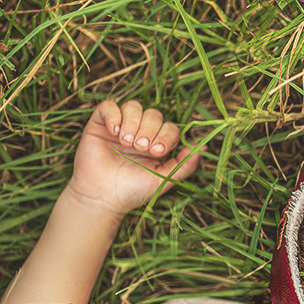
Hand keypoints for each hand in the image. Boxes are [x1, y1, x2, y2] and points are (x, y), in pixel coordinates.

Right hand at [68, 99, 200, 215]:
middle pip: (154, 114)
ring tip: (127, 142)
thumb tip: (203, 147)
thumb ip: (184, 165)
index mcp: (158, 144)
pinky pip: (109, 106)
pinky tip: (114, 131)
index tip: (156, 152)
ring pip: (134, 107)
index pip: (170, 127)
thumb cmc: (133, 191)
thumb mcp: (163, 180)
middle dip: (150, 130)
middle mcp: (141, 132)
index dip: (166, 135)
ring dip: (133, 123)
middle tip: (141, 148)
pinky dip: (113, 115)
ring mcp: (121, 126)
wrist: (102, 197)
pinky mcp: (100, 124)